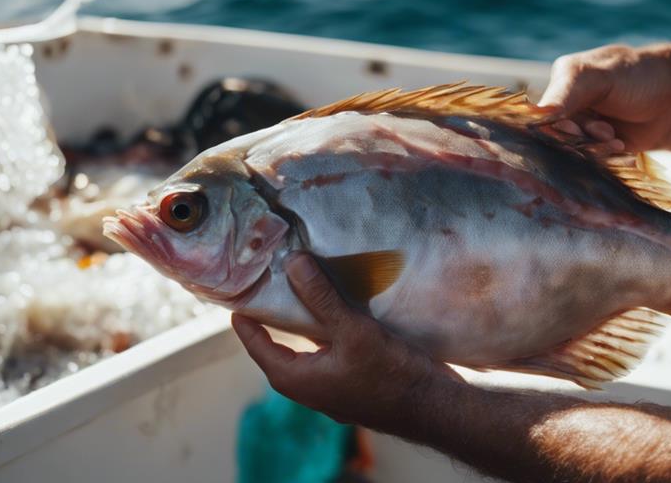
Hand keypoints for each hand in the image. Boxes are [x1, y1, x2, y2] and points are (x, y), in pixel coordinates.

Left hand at [232, 252, 457, 429]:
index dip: (247, 323)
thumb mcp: (352, 331)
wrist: (432, 407)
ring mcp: (334, 387)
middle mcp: (311, 387)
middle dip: (276, 319)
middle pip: (282, 348)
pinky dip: (329, 331)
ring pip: (310, 350)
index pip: (259, 347)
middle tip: (270, 288)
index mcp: (298, 380)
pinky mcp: (356, 381)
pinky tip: (342, 310)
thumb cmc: (390, 375)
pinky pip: (332, 352)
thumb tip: (292, 264)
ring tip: (304, 291)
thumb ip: (321, 298)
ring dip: (306, 323)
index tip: (237, 300)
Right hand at [538, 44, 670, 151]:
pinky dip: (607, 162)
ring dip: (596, 152)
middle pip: (555, 142)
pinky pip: (593, 167)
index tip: (576, 130)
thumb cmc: (637, 75)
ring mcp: (582, 134)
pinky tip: (623, 149)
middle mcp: (565, 113)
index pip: (539, 118)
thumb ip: (566, 93)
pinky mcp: (600, 153)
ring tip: (617, 139)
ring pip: (574, 157)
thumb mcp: (598, 76)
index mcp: (559, 88)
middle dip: (579, 142)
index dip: (551, 131)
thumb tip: (536, 116)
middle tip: (606, 132)